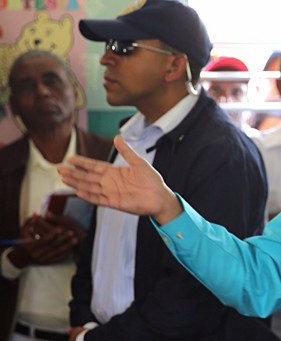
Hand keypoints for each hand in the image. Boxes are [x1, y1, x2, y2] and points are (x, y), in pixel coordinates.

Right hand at [7, 215, 77, 268]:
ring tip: (75, 240)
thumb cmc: (21, 243)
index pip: (43, 240)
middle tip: (72, 233)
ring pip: (57, 253)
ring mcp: (42, 260)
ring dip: (67, 246)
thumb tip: (37, 214)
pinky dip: (66, 253)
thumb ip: (29, 223)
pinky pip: (58, 259)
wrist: (20, 258)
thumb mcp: (22, 232)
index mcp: (30, 246)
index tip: (61, 229)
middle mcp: (36, 255)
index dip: (52, 235)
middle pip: (53, 246)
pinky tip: (72, 248)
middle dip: (63, 239)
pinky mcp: (47, 263)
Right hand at [57, 135, 181, 223]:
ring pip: (90, 187)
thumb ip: (126, 152)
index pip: (94, 166)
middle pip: (88, 176)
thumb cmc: (152, 180)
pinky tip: (78, 192)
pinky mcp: (114, 203)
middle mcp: (110, 182)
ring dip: (77, 183)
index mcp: (115, 172)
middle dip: (74, 173)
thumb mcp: (139, 163)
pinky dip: (89, 196)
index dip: (82, 162)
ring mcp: (111, 193)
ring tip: (64, 178)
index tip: (70, 158)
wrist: (160, 197)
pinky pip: (98, 200)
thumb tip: (117, 137)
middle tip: (59, 169)